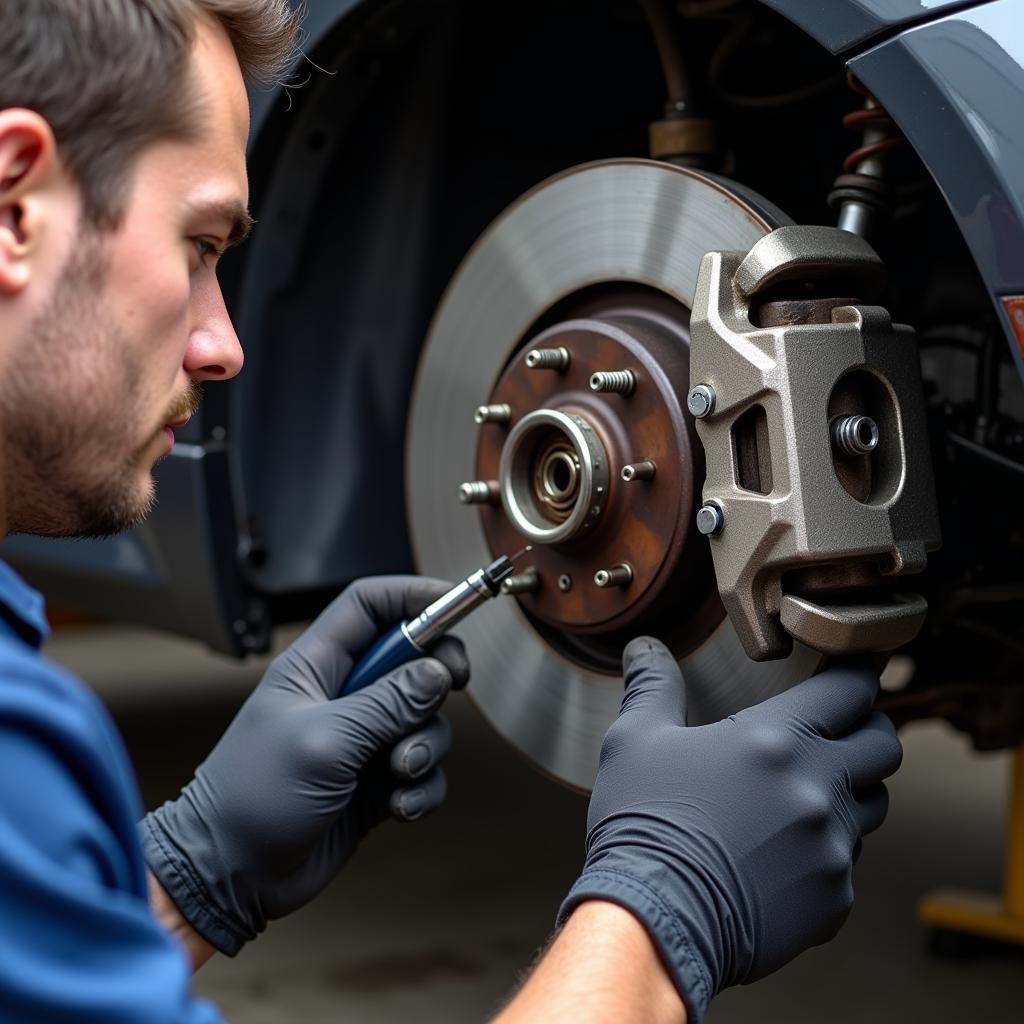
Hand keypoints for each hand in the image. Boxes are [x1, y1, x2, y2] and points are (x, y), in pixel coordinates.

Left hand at [141, 576, 468, 955]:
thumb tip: (438, 674)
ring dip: (426, 745)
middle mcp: (342, 696)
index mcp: (315, 666)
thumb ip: (386, 703)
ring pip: (424, 719)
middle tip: (452, 686)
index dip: (414, 595)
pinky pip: (423, 771)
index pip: (370, 606)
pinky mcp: (375, 784)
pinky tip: (399, 808)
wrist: (230, 876)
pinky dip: (423, 788)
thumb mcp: (324, 741)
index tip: (459, 604)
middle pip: (411, 658)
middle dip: (438, 673)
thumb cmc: (253, 798)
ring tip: (399, 772)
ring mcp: (361, 741)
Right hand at [559, 638, 900, 1023]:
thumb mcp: (635, 741)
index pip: (849, 691)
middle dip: (867, 732)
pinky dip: (826, 853)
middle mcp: (816, 787)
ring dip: (851, 792)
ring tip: (807, 796)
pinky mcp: (834, 898)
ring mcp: (831, 846)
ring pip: (873, 805)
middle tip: (841, 732)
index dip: (856, 677)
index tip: (855, 674)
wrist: (654, 920)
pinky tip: (783, 857)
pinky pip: (849, 864)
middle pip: (883, 745)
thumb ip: (654, 686)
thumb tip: (646, 648)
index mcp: (774, 738)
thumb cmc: (643, 823)